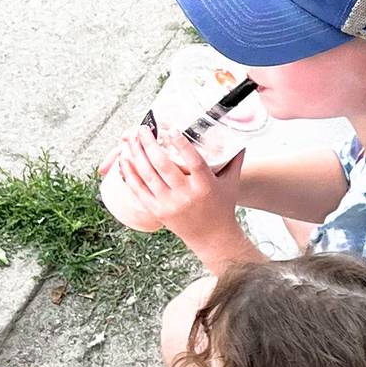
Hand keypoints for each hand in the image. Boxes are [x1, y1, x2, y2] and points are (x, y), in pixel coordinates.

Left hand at [100, 124, 242, 265]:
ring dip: (136, 155)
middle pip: (164, 166)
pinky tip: (125, 160)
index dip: (182, 145)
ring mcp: (169, 204)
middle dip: (149, 144)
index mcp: (205, 186)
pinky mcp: (157, 211)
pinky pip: (139, 190)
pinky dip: (130, 174)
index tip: (172, 129)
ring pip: (148, 175)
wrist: (212, 238)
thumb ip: (234, 160)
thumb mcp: (232, 184)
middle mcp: (186, 196)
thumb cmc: (222, 207)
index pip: (194, 162)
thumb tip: (240, 138)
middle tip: (143, 128)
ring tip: (130, 139)